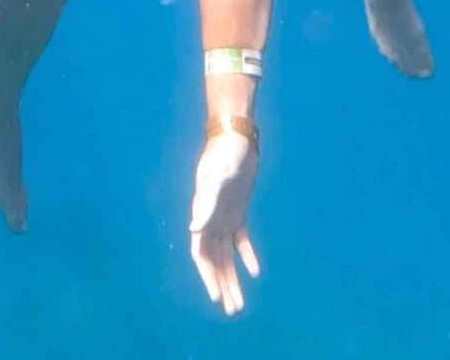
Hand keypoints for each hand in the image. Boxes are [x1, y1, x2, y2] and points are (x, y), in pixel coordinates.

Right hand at [189, 131, 260, 316]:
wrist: (235, 138)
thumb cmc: (224, 156)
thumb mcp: (215, 179)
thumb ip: (205, 204)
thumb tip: (194, 230)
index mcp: (202, 216)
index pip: (201, 255)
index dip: (208, 277)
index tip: (217, 298)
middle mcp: (210, 221)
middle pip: (215, 262)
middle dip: (222, 286)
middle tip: (233, 310)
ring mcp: (224, 217)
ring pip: (226, 256)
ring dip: (232, 278)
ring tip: (240, 302)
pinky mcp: (237, 212)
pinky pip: (240, 240)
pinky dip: (247, 256)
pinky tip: (255, 272)